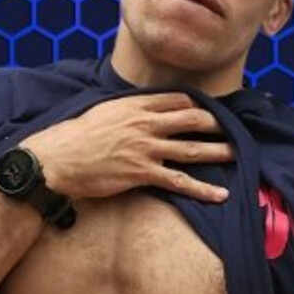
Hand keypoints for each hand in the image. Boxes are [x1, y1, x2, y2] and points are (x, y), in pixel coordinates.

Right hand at [25, 93, 233, 202]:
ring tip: (238, 152)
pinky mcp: (142, 173)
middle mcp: (145, 123)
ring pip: (192, 149)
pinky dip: (202, 189)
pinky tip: (219, 194)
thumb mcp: (102, 110)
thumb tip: (141, 108)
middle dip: (216, 123)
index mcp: (135, 105)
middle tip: (234, 127)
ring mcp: (145, 149)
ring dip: (218, 151)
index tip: (209, 110)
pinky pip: (179, 181)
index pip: (177, 99)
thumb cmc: (74, 135)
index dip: (197, 105)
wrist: (56, 159)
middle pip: (191, 119)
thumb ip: (127, 108)